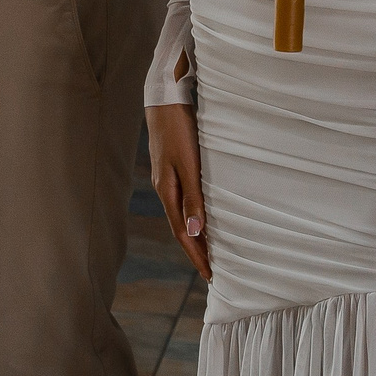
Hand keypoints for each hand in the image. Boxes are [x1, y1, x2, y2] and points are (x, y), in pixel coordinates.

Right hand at [146, 103, 210, 279]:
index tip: (210, 275)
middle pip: (180, 228)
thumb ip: (192, 197)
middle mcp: (165, 188)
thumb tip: (195, 233)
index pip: (183, 233)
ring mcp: (166, 178)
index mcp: (167, 191)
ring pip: (181, 215)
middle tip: (211, 271)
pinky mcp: (171, 168)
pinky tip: (201, 216)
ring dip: (194, 235)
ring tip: (208, 250)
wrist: (165, 100)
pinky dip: (192, 216)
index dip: (196, 255)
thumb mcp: (188, 164)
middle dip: (194, 251)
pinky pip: (182, 201)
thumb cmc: (179, 129)